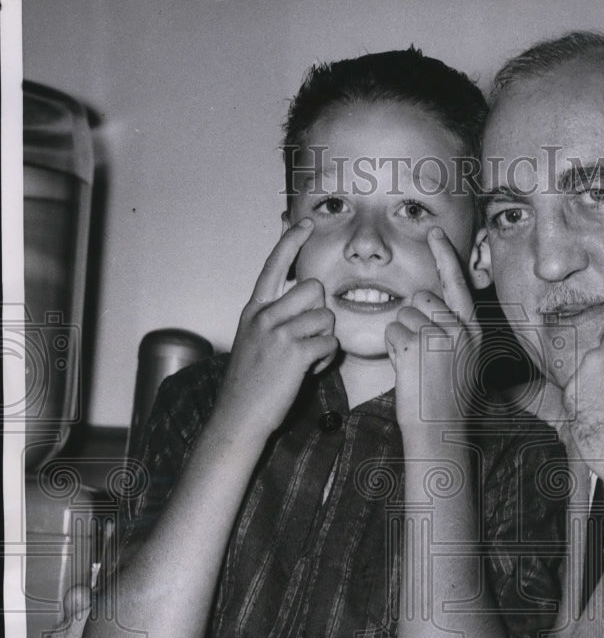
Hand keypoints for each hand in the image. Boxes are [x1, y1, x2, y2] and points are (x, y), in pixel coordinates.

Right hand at [216, 219, 338, 436]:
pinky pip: (330, 344)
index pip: (274, 265)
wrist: (239, 416)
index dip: (291, 241)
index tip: (306, 221)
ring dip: (325, 339)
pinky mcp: (293, 352)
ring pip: (326, 316)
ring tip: (306, 359)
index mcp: (253, 310)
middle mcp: (263, 315)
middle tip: (308, 339)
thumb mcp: (255, 341)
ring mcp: (277, 332)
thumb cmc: (251, 383)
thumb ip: (276, 320)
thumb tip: (310, 305)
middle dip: (321, 313)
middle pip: (314, 289)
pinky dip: (326, 360)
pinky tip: (308, 371)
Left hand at [385, 227, 481, 430]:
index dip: (443, 254)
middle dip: (414, 317)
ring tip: (416, 364)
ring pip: (403, 314)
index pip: (456, 282)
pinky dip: (391, 347)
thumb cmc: (446, 399)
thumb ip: (453, 330)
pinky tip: (405, 367)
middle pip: (422, 297)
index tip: (434, 231)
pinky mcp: (414, 346)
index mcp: (473, 329)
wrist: (439, 429)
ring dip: (401, 335)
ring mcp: (438, 336)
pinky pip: (391, 330)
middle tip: (422, 352)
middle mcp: (459, 328)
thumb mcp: (463, 359)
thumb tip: (431, 306)